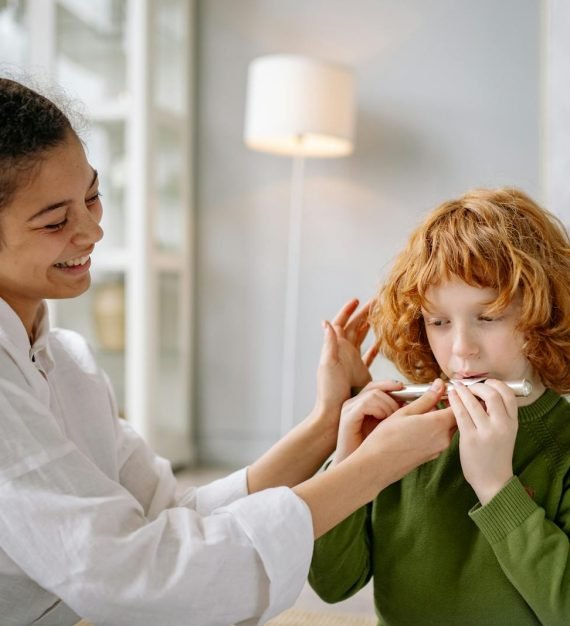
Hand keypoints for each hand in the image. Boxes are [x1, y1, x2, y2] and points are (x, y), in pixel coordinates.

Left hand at [315, 298, 377, 416]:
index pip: (341, 323)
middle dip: (363, 314)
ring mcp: (352, 362)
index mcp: (335, 348)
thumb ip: (329, 343)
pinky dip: (374, 348)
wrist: (335, 413)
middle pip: (354, 327)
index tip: (356, 300)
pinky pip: (368, 357)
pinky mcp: (361, 373)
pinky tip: (380, 343)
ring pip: (361, 339)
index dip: (348, 311)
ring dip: (368, 327)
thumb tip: (326, 322)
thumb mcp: (328, 364)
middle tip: (376, 303)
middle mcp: (343, 353)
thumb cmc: (329, 391)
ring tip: (378, 317)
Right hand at [332, 380, 403, 464]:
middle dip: (394, 397)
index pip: (378, 386)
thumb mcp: (388, 427)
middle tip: (403, 410)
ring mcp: (349, 408)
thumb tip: (412, 401)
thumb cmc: (374, 452)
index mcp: (362, 404)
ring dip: (389, 406)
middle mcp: (354, 403)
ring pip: (375, 393)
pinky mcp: (348, 416)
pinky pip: (367, 402)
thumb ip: (396, 412)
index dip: (393, 386)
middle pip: (376, 386)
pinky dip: (379, 410)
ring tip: (392, 421)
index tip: (408, 391)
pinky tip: (384, 421)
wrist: (358, 470)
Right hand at [355, 379, 455, 491]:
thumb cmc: (387, 437)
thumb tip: (439, 385)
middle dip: (449, 407)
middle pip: (455, 419)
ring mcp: (439, 449)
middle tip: (437, 396)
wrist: (377, 465)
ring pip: (447, 429)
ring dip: (441, 419)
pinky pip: (440, 438)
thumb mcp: (406, 412)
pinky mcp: (432, 456)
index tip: (448, 389)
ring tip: (425, 410)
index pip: (459, 407)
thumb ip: (426, 399)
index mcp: (439, 424)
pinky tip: (420, 425)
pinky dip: (435, 429)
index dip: (455, 396)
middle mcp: (444, 438)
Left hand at [448, 379, 517, 504]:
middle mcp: (502, 425)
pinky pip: (461, 414)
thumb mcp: (506, 433)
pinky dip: (455, 402)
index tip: (484, 382)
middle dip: (477, 385)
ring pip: (473, 402)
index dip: (494, 384)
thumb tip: (484, 394)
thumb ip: (499, 415)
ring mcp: (487, 432)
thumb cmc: (496, 455)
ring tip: (456, 387)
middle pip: (491, 394)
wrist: (493, 481)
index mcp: (512, 422)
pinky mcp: (471, 438)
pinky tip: (451, 397)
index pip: (507, 394)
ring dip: (462, 391)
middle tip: (467, 385)